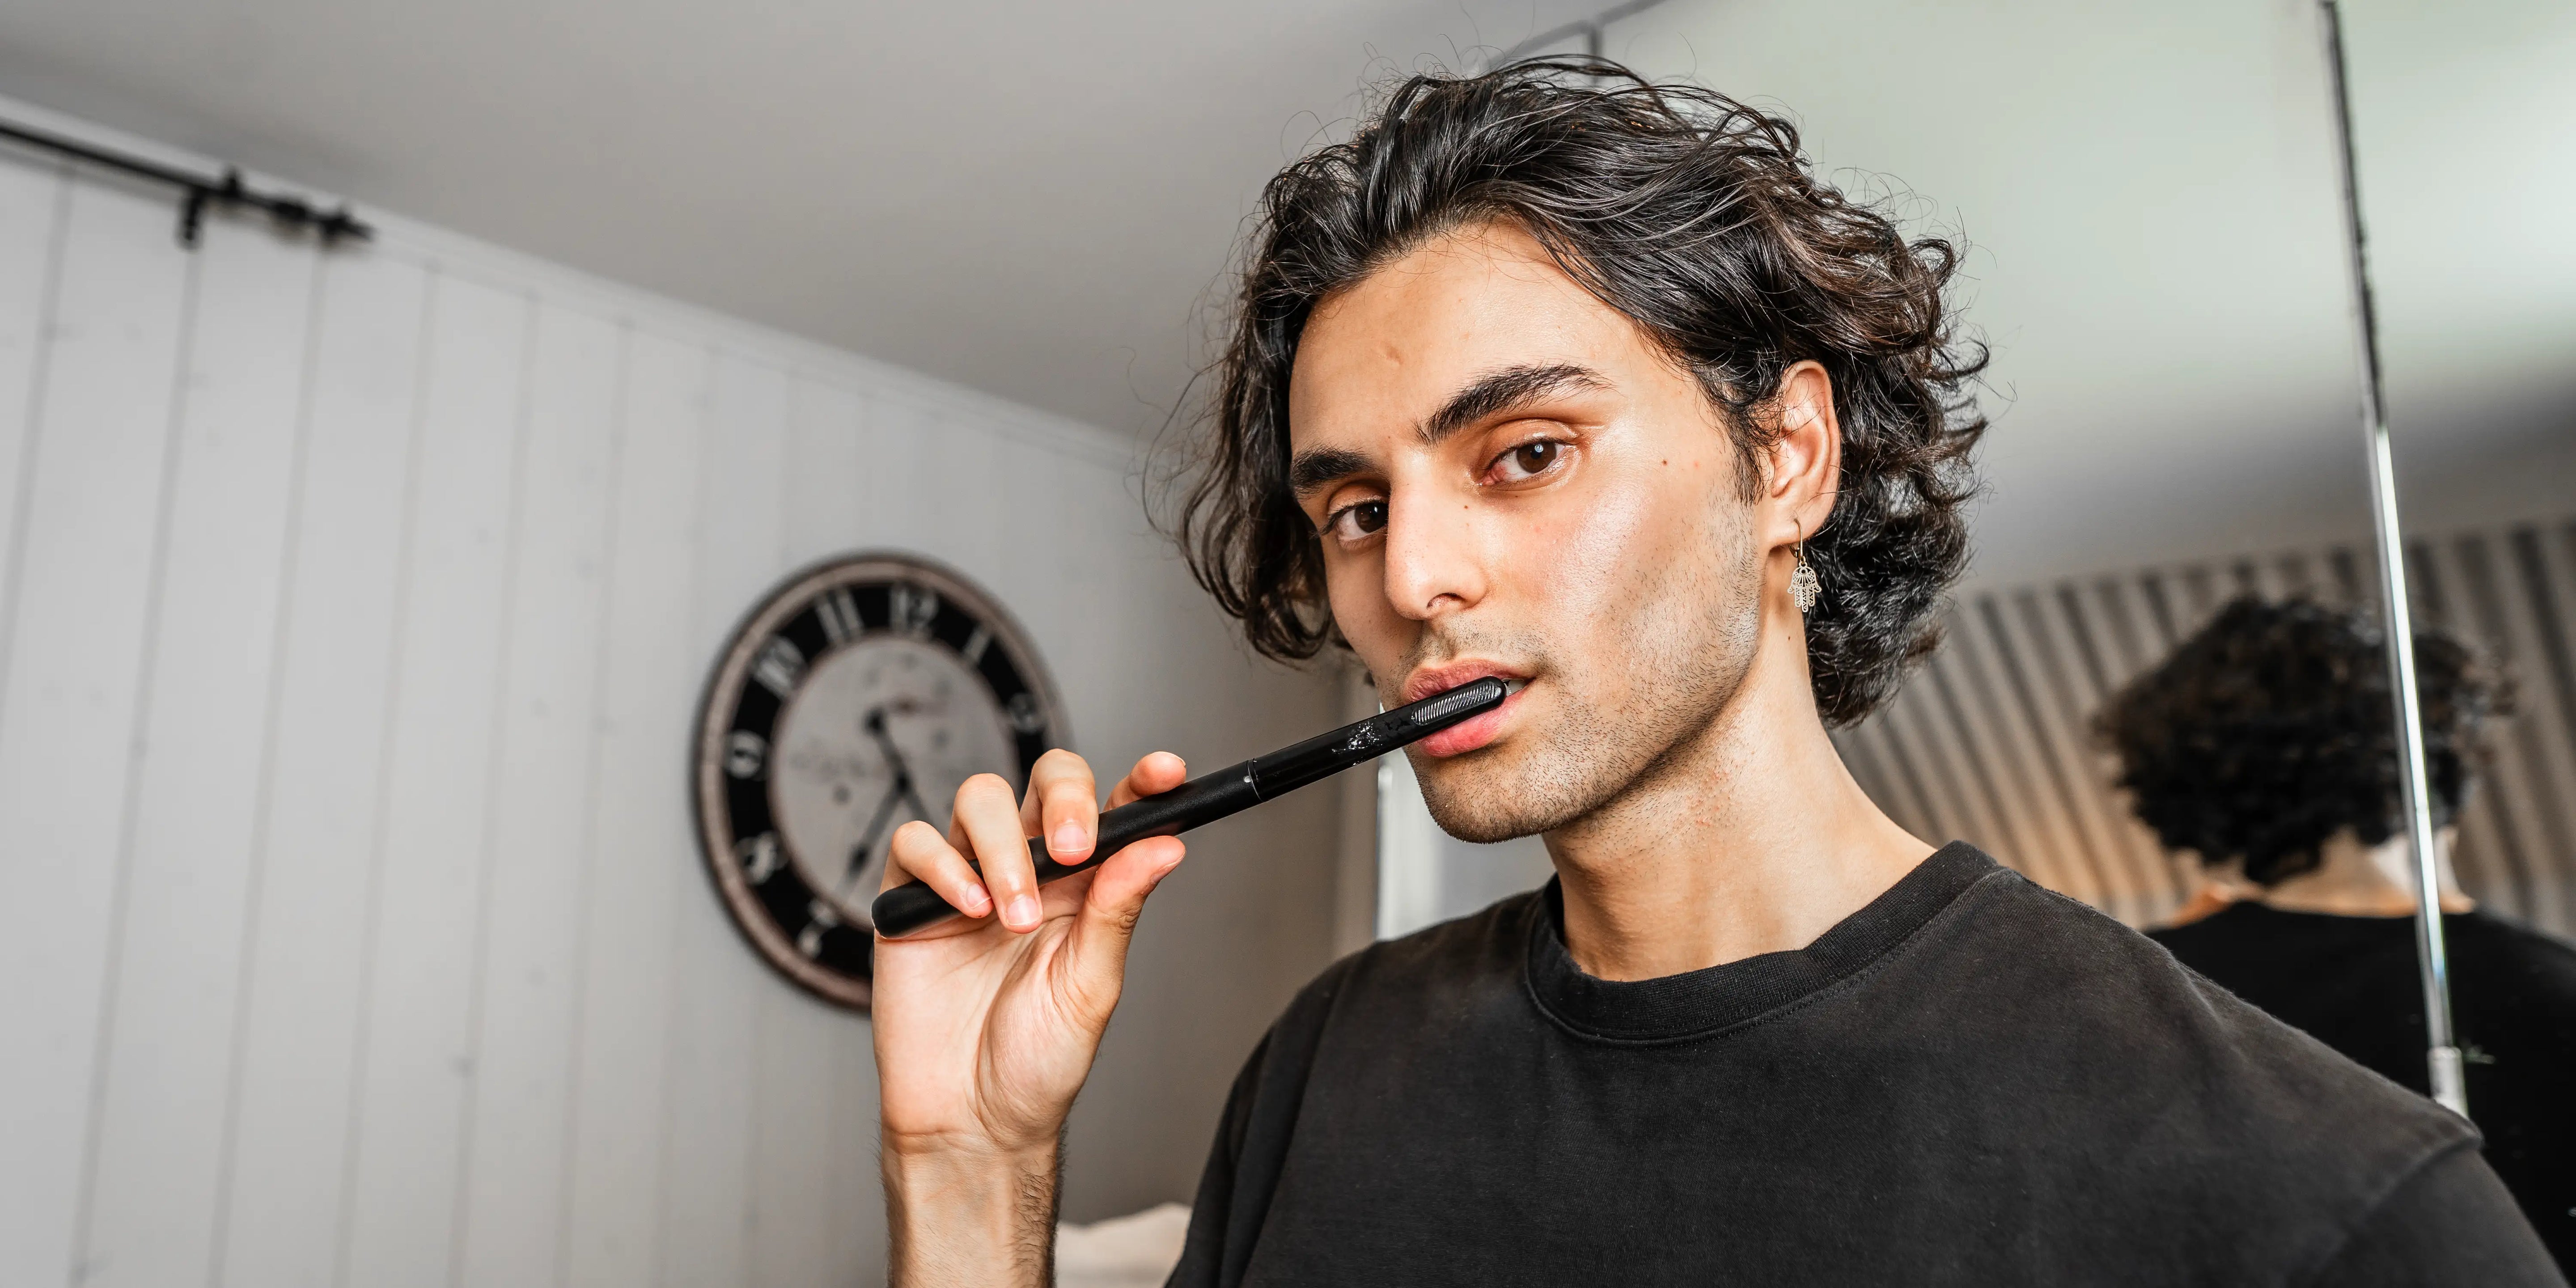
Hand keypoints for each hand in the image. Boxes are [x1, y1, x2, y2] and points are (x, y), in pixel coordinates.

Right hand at [872, 748, 1189, 1284]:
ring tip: (1011, 915)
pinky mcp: (911, 900)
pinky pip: (916, 843)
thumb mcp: (1091, 987)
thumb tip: (1166, 845)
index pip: (1118, 812)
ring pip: (981, 799)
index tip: (1167, 773)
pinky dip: (942, 865)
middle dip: (1065, 798)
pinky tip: (966, 909)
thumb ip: (1118, 910)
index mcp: (1086, 886)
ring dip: (1002, 849)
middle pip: (1048, 781)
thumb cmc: (1037, 1062)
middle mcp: (1030, 870)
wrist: (970, 1119)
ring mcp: (968, 878)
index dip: (1143, 783)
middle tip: (1072, 846)